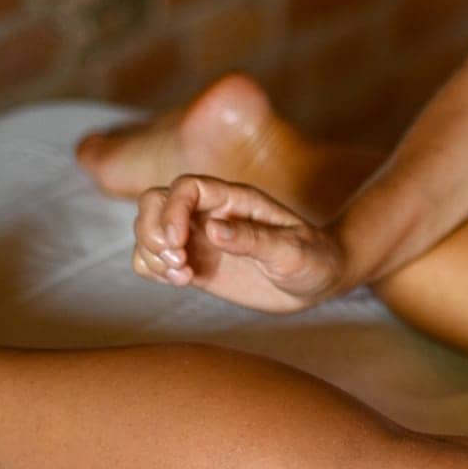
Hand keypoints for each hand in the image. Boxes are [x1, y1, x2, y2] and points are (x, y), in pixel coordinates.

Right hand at [130, 175, 346, 313]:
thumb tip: (212, 229)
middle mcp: (211, 212)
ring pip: (148, 228)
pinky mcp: (195, 261)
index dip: (172, 210)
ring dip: (150, 252)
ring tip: (182, 277)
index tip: (177, 243)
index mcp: (236, 199)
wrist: (319, 279)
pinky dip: (151, 268)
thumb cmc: (314, 259)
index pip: (186, 187)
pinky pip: (153, 257)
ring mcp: (199, 237)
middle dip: (152, 230)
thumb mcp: (291, 252)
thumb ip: (254, 240)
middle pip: (155, 201)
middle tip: (177, 262)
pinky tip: (180, 281)